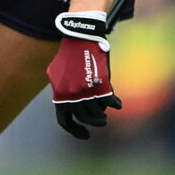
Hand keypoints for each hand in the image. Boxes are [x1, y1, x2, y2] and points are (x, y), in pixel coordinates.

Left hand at [47, 11, 121, 138]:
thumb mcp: (57, 74)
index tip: (86, 135)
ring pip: (98, 114)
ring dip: (103, 114)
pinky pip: (111, 104)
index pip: (65, 121)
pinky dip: (116, 105)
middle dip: (95, 122)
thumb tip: (69, 108)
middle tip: (101, 121)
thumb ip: (62, 91)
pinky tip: (117, 103)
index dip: (75, 131)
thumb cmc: (69, 56)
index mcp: (60, 94)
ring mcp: (87, 93)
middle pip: (86, 119)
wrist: (79, 39)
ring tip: (105, 111)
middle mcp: (72, 96)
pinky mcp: (102, 87)